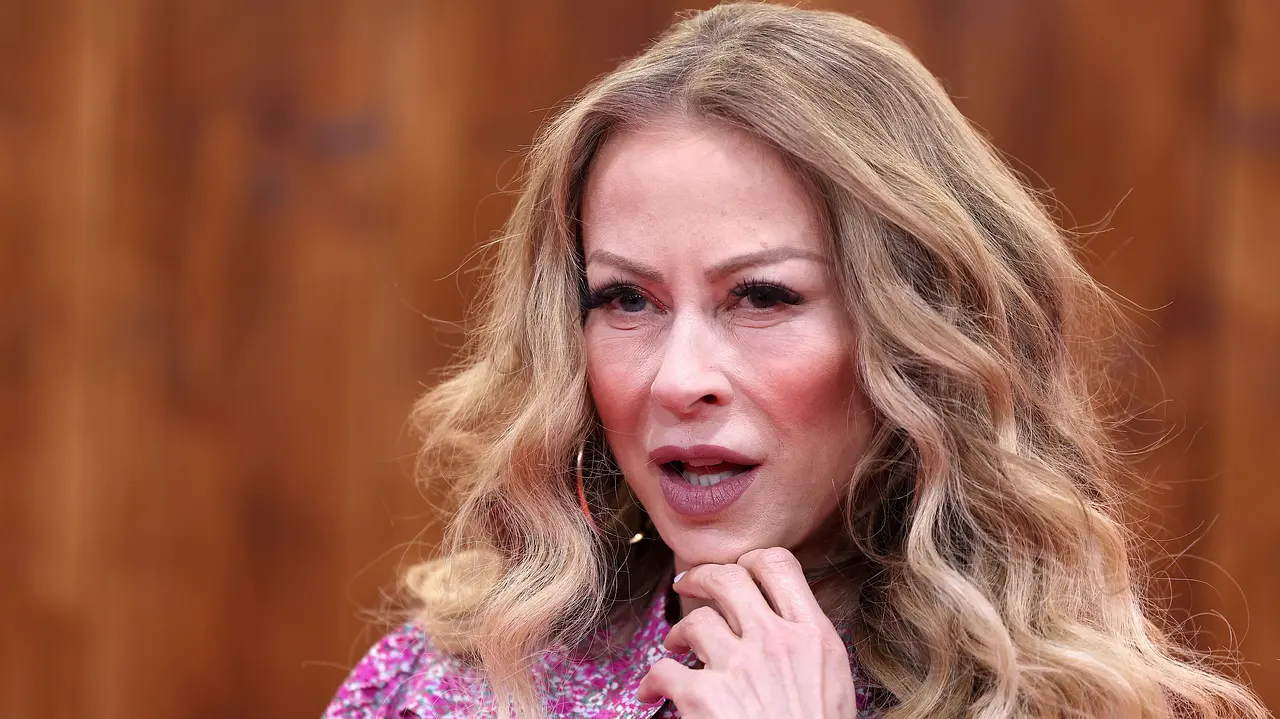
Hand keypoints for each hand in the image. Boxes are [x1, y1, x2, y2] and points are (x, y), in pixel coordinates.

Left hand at [636, 547, 856, 718]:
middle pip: (728, 578)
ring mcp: (740, 667)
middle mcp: (776, 641)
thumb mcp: (833, 682)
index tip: (737, 573)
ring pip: (694, 622)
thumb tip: (781, 623)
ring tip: (676, 648)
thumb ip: (808, 646)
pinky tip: (652, 692)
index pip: (778, 565)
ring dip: (678, 633)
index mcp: (813, 636)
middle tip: (688, 585)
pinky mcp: (704, 698)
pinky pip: (664, 671)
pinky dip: (652, 681)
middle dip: (701, 577)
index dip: (750, 562)